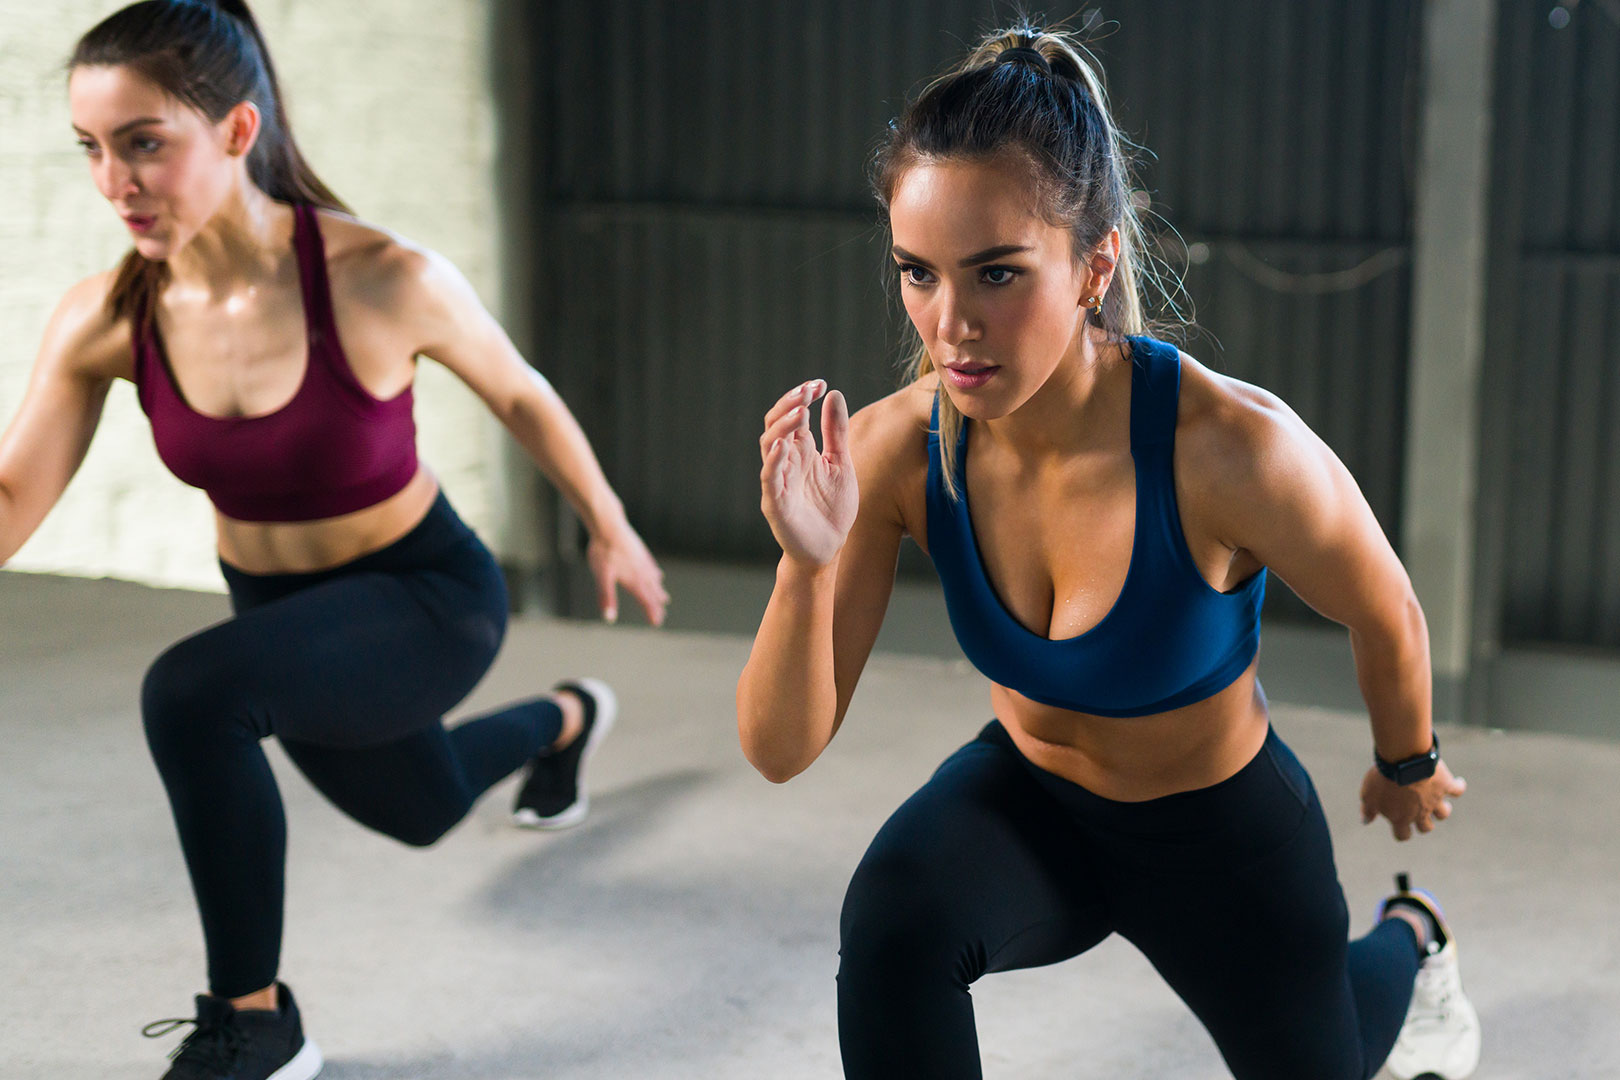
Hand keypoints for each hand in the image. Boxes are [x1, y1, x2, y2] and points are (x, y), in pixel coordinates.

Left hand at [585, 520, 668, 625]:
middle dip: (656, 605)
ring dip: (658, 591)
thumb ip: (606, 597)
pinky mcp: (641, 551)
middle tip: (661, 616)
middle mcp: (642, 572)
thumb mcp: (601, 576)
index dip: (651, 613)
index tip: (656, 623)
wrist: (609, 525)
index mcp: (633, 580)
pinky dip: (656, 575)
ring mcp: (643, 561)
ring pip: (654, 580)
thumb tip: (609, 618)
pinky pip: (652, 567)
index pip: (646, 601)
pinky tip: (657, 575)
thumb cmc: (603, 551)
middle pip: (652, 592)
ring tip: (664, 599)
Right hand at [759, 380, 857, 567]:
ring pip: (769, 446)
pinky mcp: (776, 503)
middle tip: (808, 391)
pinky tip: (784, 444)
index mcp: (800, 451)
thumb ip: (836, 432)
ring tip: (801, 411)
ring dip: (783, 426)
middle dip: (789, 405)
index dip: (802, 397)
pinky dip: (773, 461)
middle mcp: (785, 462)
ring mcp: (778, 481)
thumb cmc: (833, 508)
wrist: (830, 547)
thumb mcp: (840, 463)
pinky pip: (770, 478)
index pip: (792, 416)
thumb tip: (833, 394)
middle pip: (776, 425)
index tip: (820, 384)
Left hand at [1360, 759, 1466, 840]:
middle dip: (1424, 823)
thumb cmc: (1382, 779)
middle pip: (1426, 827)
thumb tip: (1365, 821)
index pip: (1403, 835)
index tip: (1402, 828)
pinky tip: (1457, 782)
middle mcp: (1420, 813)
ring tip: (1439, 801)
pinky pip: (1457, 789)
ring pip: (1443, 813)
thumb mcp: (1368, 795)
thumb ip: (1368, 810)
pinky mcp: (1445, 786)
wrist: (1402, 761)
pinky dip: (1459, 786)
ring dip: (1442, 809)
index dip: (1402, 833)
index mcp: (1401, 818)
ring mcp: (1434, 800)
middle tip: (1421, 814)